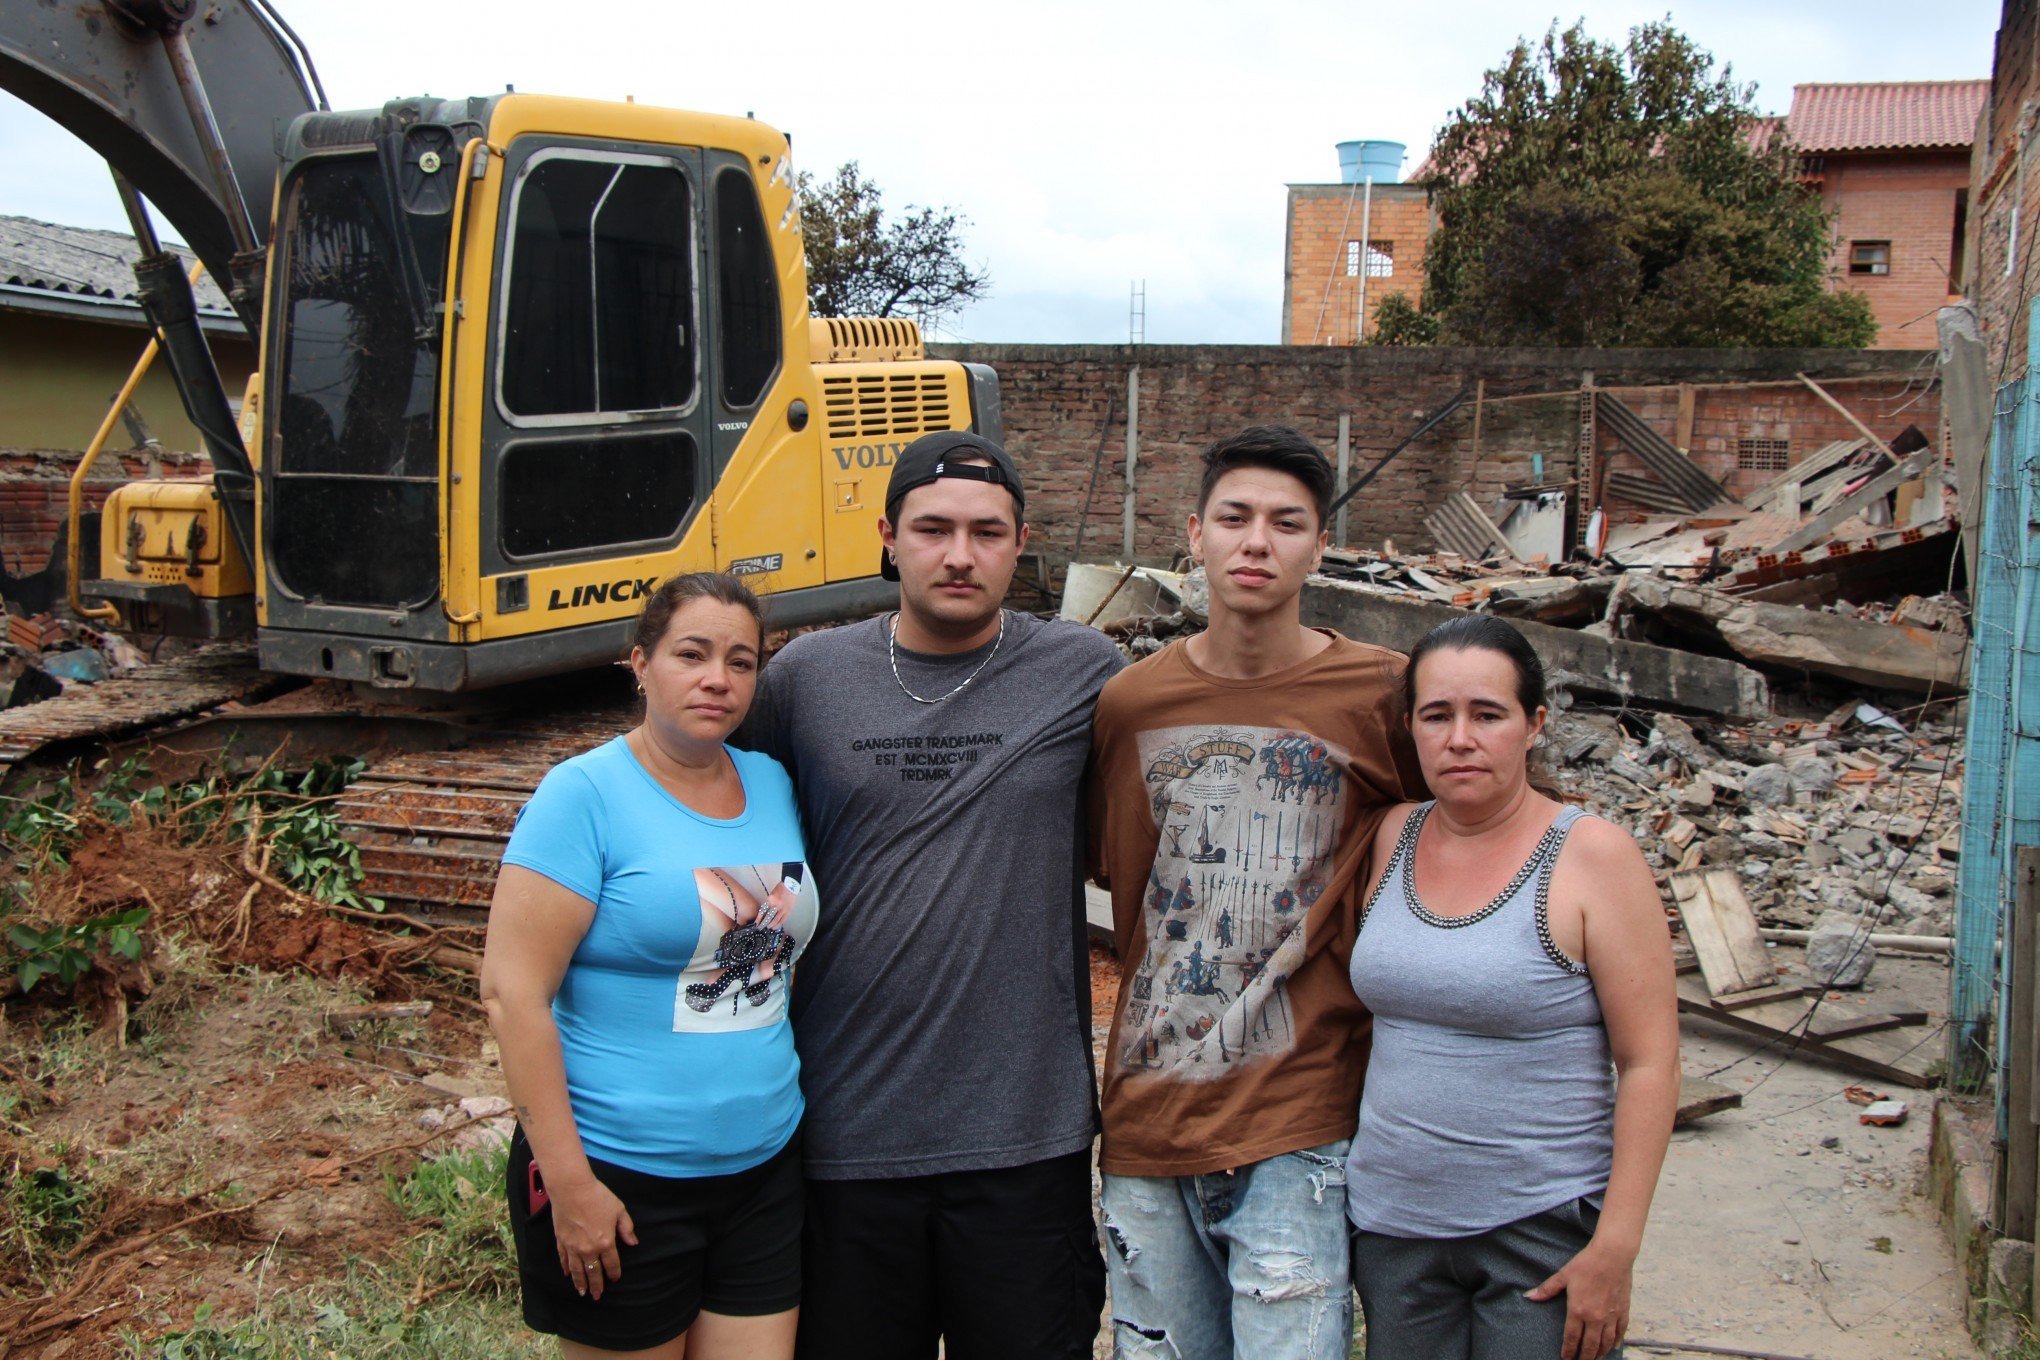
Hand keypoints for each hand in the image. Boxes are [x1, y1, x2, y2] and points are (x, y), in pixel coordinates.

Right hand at [549, 1174, 637, 1300]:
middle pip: (594, 1272)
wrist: (572, 1189)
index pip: (612, 1263)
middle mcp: (589, 1249)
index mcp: (606, 1242)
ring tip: (582, 1292)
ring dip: (580, 1282)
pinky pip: (564, 1259)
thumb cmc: (597, 1197)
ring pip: (577, 1270)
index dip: (614, 1273)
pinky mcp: (561, 1241)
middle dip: (596, 1285)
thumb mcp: (619, 1210)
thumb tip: (633, 1243)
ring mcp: (573, 1246)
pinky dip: (566, 1268)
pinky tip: (567, 1274)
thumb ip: (627, 1228)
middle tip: (597, 1296)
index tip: (615, 1279)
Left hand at [1525, 1238, 1632, 1359]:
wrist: (1612, 1255)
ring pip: (1606, 1342)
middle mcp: (1595, 1318)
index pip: (1572, 1338)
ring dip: (1600, 1353)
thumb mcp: (1563, 1275)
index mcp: (1578, 1310)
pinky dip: (1616, 1341)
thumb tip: (1529, 1296)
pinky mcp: (1623, 1311)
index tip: (1566, 1359)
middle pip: (1590, 1345)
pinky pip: (1620, 1332)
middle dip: (1585, 1357)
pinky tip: (1613, 1347)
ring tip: (1596, 1359)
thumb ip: (1547, 1289)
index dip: (1569, 1351)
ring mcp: (1611, 1316)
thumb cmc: (1586, 1264)